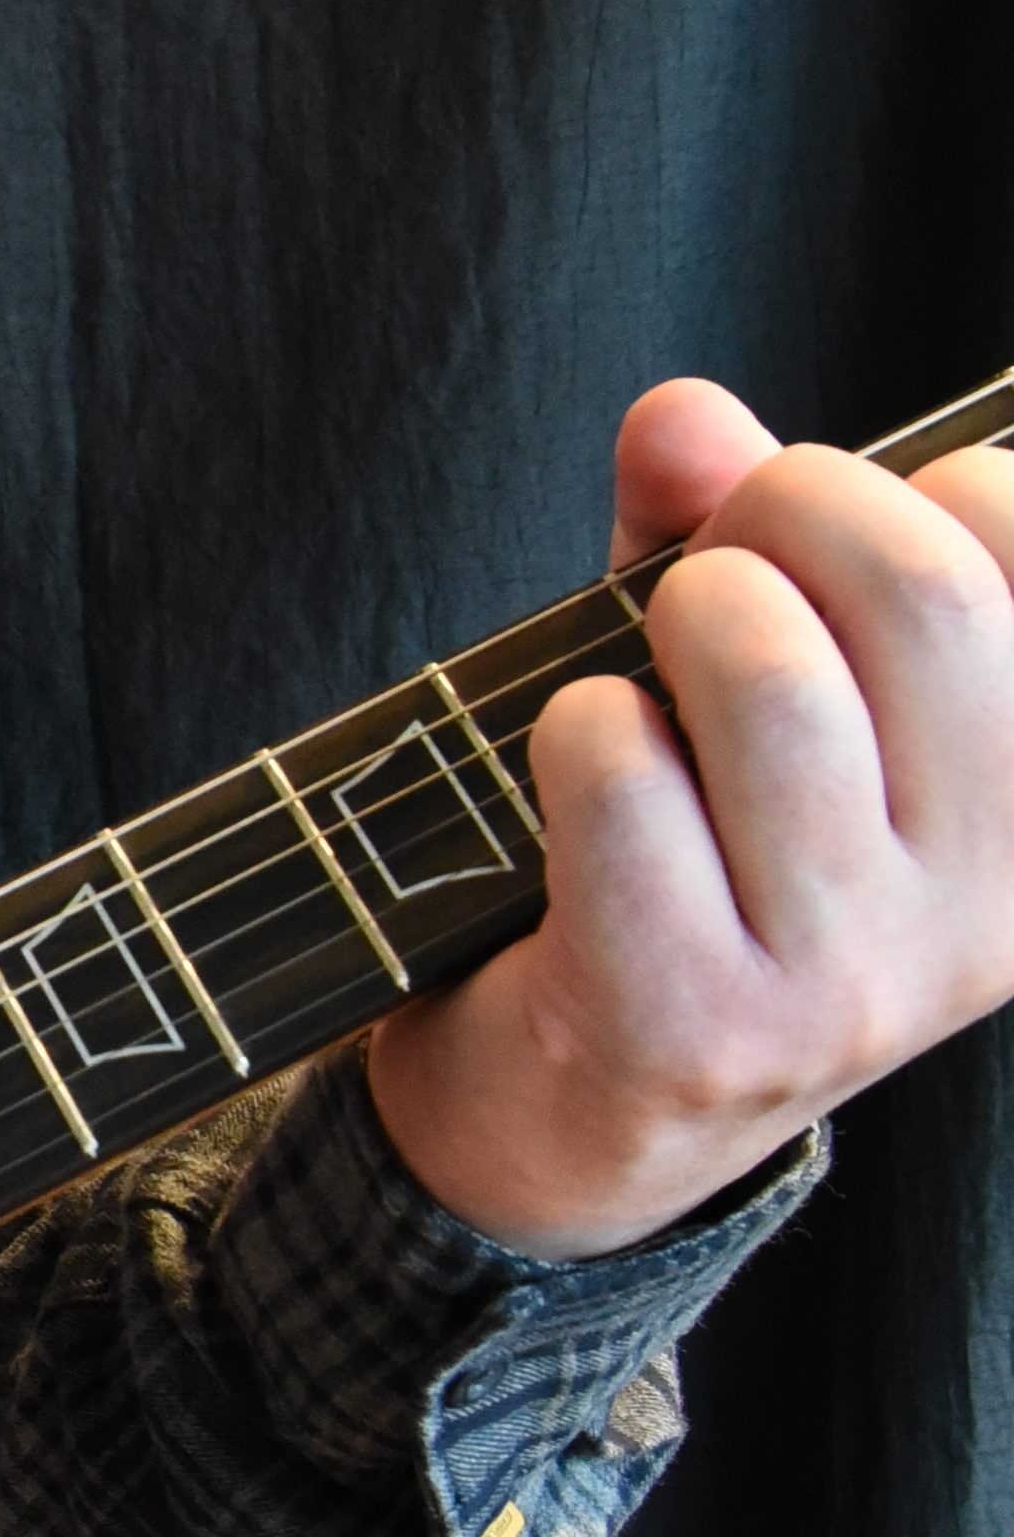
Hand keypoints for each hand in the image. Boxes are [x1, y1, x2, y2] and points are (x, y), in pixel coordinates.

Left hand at [367, 378, 1013, 1257]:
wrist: (565, 1120)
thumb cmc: (665, 854)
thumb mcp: (719, 673)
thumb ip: (713, 530)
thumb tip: (686, 417)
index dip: (905, 487)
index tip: (823, 534)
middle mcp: (989, 906)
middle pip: (924, 591)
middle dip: (782, 511)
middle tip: (709, 568)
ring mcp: (854, 979)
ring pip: (772, 675)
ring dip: (671, 620)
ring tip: (642, 674)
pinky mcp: (701, 1021)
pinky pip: (624, 778)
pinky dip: (572, 730)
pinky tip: (578, 772)